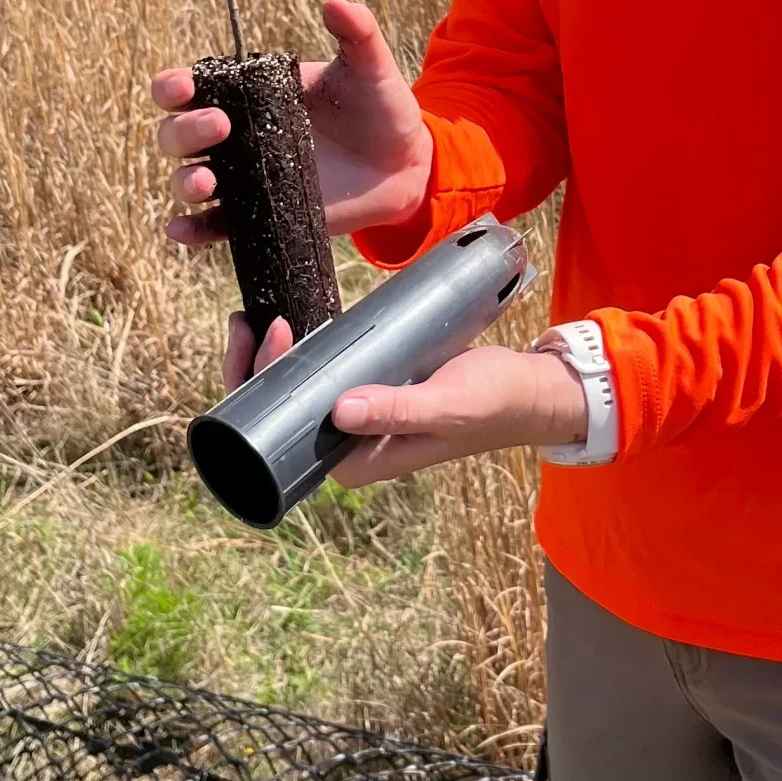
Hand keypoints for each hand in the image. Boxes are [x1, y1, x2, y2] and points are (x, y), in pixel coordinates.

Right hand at [152, 0, 433, 245]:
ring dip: (184, 181)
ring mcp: (246, 178)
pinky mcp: (260, 216)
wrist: (403, 163)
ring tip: (206, 180)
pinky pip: (215, 227)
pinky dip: (191, 230)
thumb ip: (356, 34)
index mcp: (250, 94)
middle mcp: (238, 137)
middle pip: (178, 134)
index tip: (182, 86)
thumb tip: (335, 4)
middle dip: (184, 130)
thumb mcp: (369, 67)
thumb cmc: (378, 107)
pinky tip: (183, 230)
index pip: (192, 88)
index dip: (173, 86)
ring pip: (188, 180)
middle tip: (221, 126)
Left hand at [216, 302, 586, 488]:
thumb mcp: (445, 405)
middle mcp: (351, 445)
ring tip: (259, 318)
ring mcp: (359, 417)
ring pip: (298, 392)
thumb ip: (396, 410)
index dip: (264, 391)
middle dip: (257, 369)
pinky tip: (293, 320)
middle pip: (282, 413)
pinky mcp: (371, 388)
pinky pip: (325, 373)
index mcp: (358, 462)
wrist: (529, 388)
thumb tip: (338, 411)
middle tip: (252, 322)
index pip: (289, 436)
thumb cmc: (492, 402)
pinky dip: (304, 350)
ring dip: (275, 358)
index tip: (273, 341)